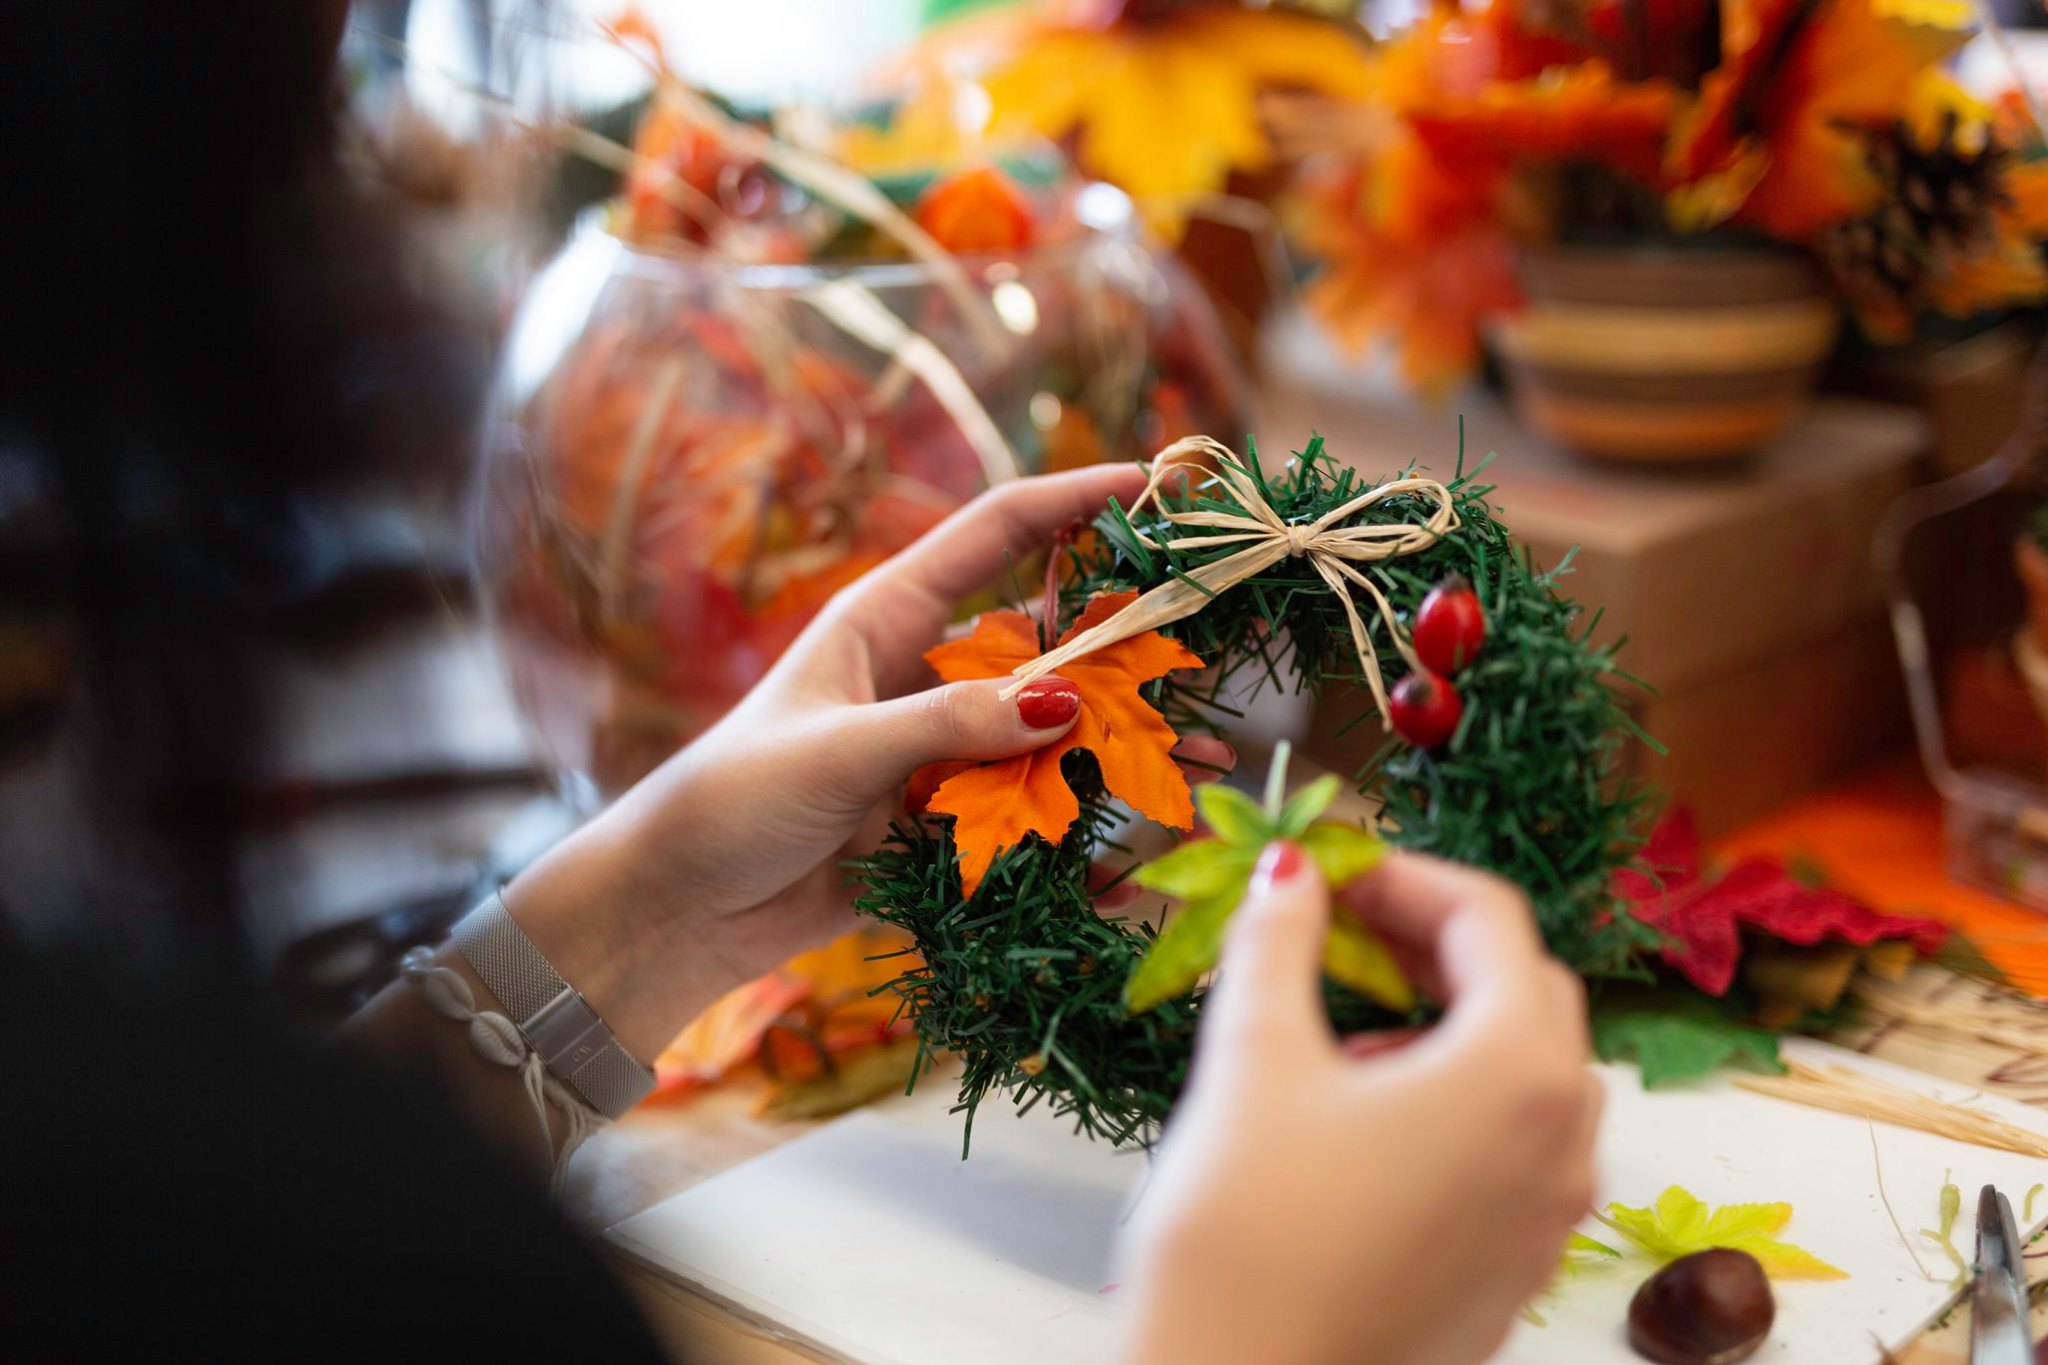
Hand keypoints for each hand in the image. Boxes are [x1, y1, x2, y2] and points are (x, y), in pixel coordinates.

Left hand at [505, 463, 1225, 1060]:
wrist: (675, 909)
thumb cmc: (732, 801)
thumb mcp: (839, 750)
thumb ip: (949, 724)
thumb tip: (1068, 701)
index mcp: (888, 618)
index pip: (998, 532)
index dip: (1076, 499)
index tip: (1155, 482)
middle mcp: (926, 672)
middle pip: (1049, 639)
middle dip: (1131, 646)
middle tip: (1212, 652)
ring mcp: (940, 750)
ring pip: (1053, 734)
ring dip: (1125, 747)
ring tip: (1208, 763)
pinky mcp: (942, 824)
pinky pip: (1029, 818)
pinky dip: (1082, 834)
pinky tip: (1132, 860)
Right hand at [1117, 848, 1600, 1364]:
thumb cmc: (1249, 1227)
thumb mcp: (1254, 1058)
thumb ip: (1279, 942)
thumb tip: (1290, 872)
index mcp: (1517, 1070)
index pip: (1487, 918)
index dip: (1401, 875)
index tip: (1325, 873)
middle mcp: (1563, 1140)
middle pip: (1523, 990)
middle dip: (1433, 943)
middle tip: (1338, 931)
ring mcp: (1550, 1216)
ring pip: (1526, 1074)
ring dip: (1448, 1024)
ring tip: (1343, 1032)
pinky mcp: (1516, 1271)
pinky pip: (1512, 1151)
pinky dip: (1455, 1103)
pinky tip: (1362, 1121)